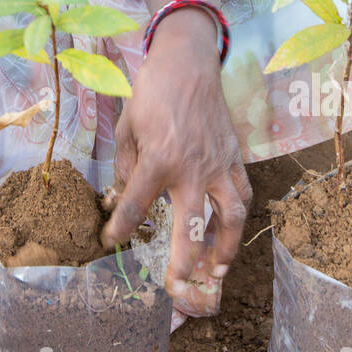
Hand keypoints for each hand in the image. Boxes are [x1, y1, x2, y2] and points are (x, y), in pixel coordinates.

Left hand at [101, 9, 251, 316]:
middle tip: (177, 288)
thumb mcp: (127, 126)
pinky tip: (230, 234)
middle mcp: (191, 167)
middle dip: (184, 261)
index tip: (109, 242)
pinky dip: (238, 217)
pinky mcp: (234, 158)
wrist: (189, 63)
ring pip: (230, 216)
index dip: (119, 227)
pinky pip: (242, 194)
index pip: (135, 204)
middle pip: (189, 224)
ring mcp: (218, 164)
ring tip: (217, 273)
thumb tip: (122, 196)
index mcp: (158, 158)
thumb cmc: (153, 92)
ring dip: (225, 248)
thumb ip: (126, 165)